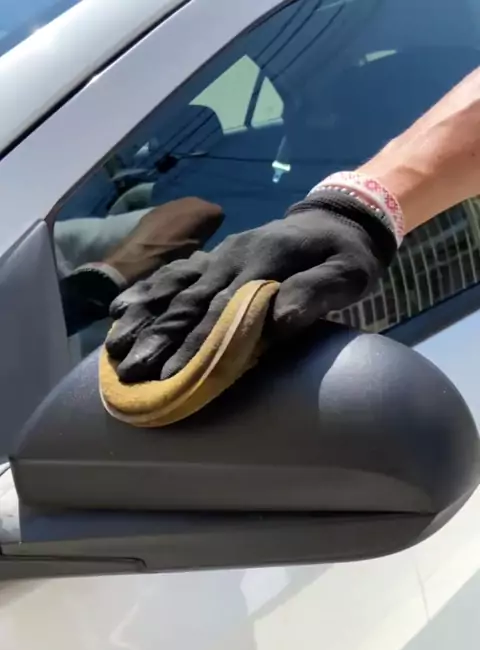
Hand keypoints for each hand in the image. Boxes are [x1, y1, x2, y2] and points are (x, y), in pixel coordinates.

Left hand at [104, 196, 223, 285]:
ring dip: (187, 216)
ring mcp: (172, 201)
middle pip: (202, 205)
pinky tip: (169, 229)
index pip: (218, 212)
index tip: (209, 236)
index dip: (214, 224)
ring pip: (187, 205)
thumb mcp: (197, 246)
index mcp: (202, 209)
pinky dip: (174, 217)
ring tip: (182, 231)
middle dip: (201, 217)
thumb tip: (209, 225)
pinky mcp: (159, 206)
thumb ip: (206, 232)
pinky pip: (173, 209)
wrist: (141, 253)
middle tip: (197, 233)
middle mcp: (189, 200)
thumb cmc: (173, 253)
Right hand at [106, 192, 395, 382]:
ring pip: (174, 288)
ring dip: (143, 317)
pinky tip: (119, 311)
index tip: (173, 375)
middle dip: (159, 337)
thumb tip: (276, 321)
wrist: (338, 216)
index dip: (198, 343)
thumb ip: (314, 294)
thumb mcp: (347, 274)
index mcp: (265, 260)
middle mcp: (233, 256)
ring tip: (114, 347)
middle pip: (189, 301)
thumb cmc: (348, 256)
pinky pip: (174, 275)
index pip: (225, 309)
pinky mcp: (213, 259)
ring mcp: (219, 256)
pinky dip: (146, 293)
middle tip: (132, 371)